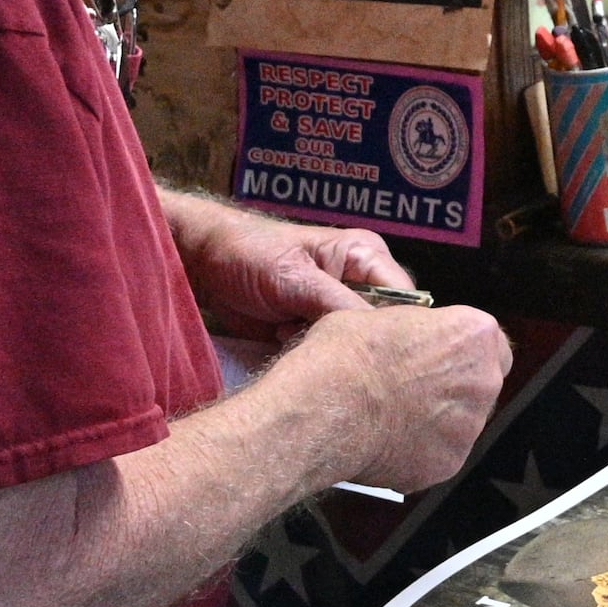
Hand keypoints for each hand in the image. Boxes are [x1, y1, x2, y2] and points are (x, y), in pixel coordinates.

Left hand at [170, 191, 411, 335]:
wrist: (203, 265)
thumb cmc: (248, 254)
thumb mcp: (294, 277)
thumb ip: (338, 304)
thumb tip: (375, 336)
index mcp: (365, 255)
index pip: (404, 299)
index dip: (398, 328)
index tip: (378, 353)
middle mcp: (359, 281)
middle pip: (383, 325)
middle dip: (357, 340)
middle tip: (322, 341)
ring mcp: (337, 307)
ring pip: (356, 342)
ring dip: (329, 347)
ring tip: (293, 332)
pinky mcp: (315, 328)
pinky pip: (329, 351)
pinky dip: (311, 353)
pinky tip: (285, 340)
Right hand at [295, 299, 510, 493]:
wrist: (328, 406)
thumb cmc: (347, 357)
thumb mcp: (378, 318)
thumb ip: (410, 332)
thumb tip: (403, 339)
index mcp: (473, 334)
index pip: (492, 345)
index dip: (464, 353)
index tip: (444, 357)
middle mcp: (482, 381)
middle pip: (481, 386)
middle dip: (452, 389)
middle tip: (413, 390)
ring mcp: (468, 426)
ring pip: (461, 423)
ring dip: (436, 422)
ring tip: (393, 417)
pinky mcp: (448, 463)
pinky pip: (439, 455)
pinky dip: (419, 452)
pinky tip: (387, 442)